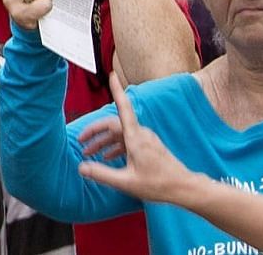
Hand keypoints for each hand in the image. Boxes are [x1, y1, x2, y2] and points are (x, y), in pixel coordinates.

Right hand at [76, 75, 198, 206]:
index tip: (111, 75)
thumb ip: (101, 173)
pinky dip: (115, 146)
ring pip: (120, 134)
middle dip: (96, 131)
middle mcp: (141, 134)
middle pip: (114, 124)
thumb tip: (81, 167)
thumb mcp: (125, 182)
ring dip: (104, 141)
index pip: (123, 107)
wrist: (182, 187)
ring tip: (89, 153)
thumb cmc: (157, 184)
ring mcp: (146, 140)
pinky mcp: (149, 147)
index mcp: (135, 137)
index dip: (116, 91)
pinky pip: (128, 141)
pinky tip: (108, 158)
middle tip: (80, 140)